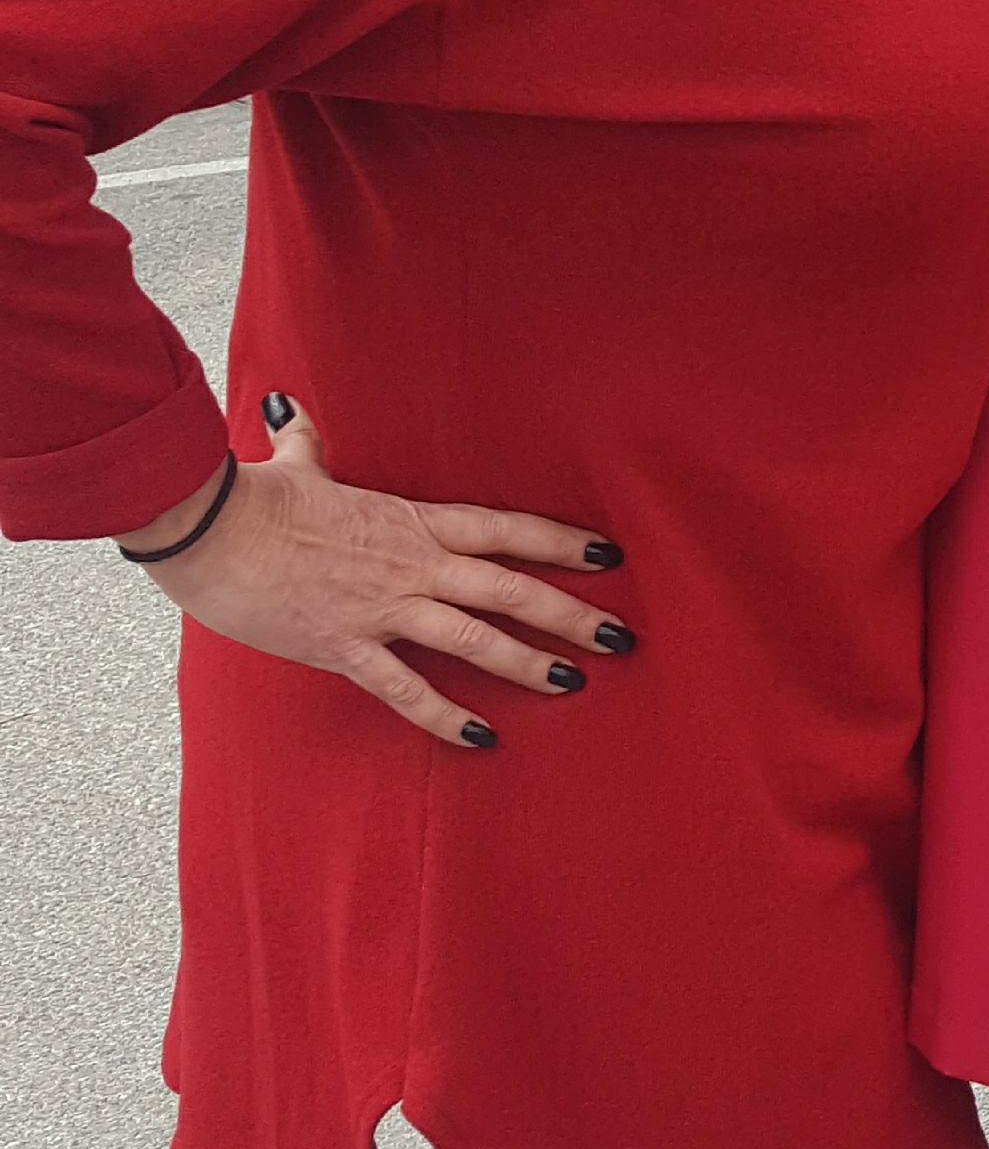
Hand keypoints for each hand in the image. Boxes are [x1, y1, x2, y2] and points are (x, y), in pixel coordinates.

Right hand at [132, 398, 633, 748]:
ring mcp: (382, 608)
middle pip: (510, 587)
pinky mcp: (344, 646)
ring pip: (473, 638)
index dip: (560, 542)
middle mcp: (412, 564)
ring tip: (574, 683)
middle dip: (570, 613)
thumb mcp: (296, 466)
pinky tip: (482, 738)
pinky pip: (405, 688)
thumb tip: (292, 409)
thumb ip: (308, 443)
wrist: (206, 529)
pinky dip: (445, 716)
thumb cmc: (252, 498)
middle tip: (621, 637)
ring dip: (526, 663)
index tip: (609, 556)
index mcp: (412, 521)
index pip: (505, 529)